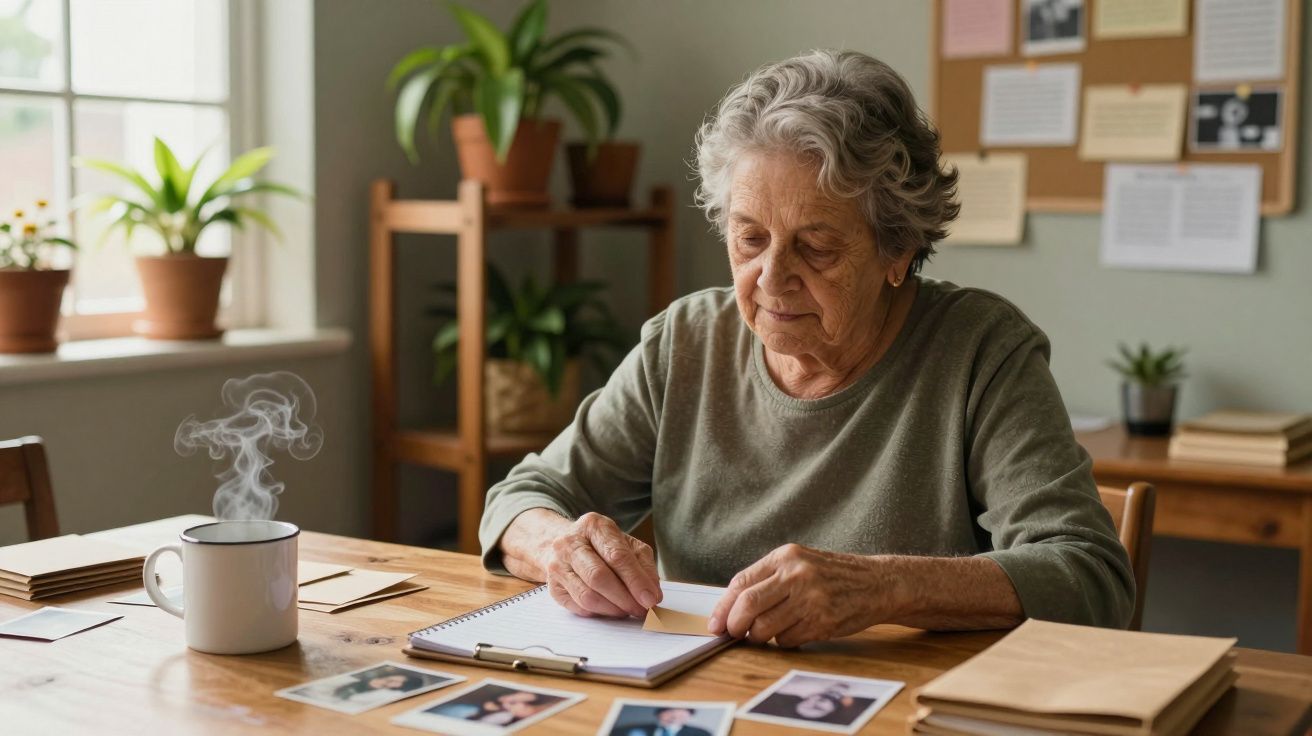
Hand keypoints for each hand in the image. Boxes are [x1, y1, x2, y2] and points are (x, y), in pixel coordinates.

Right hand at [534, 512, 661, 617]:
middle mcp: (571, 542)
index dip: (636, 580)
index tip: (651, 599)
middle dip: (625, 598)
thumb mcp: (627, 545)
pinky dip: (599, 613)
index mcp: (594, 526)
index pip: (617, 555)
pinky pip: (578, 606)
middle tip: (641, 610)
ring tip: (627, 611)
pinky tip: (610, 609)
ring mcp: (558, 565)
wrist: (566, 545)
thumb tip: (653, 594)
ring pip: (587, 595)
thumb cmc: (602, 546)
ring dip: (613, 609)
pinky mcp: (553, 587)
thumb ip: (643, 566)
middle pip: (599, 576)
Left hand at [707, 543, 903, 647]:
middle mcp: (797, 575)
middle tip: (732, 634)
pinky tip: (795, 631)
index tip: (715, 623)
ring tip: (768, 632)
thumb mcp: (800, 563)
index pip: (741, 583)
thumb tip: (731, 608)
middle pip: (748, 606)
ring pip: (764, 628)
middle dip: (734, 626)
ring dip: (759, 637)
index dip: (723, 607)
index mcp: (786, 556)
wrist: (879, 583)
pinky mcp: (823, 622)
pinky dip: (783, 641)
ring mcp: (811, 599)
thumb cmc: (834, 575)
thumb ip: (769, 579)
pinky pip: (787, 640)